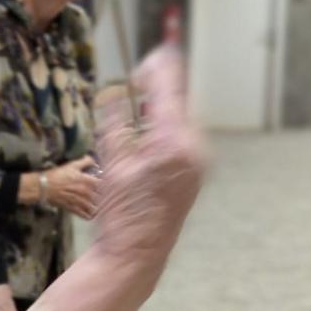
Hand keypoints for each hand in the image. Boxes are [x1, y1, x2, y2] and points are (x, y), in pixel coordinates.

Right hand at [38, 159, 101, 219]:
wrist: (45, 187)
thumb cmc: (59, 174)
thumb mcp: (72, 165)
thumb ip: (85, 162)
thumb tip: (94, 161)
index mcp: (86, 181)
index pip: (101, 184)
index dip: (105, 185)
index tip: (106, 186)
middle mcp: (85, 193)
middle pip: (98, 197)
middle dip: (102, 197)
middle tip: (104, 198)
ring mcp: (79, 202)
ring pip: (92, 207)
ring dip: (96, 207)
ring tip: (98, 208)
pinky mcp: (72, 208)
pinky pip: (83, 214)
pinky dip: (88, 216)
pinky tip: (91, 216)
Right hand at [94, 47, 204, 266]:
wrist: (136, 254)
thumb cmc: (122, 214)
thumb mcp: (112, 163)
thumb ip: (115, 123)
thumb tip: (115, 93)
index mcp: (174, 141)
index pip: (171, 85)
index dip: (159, 63)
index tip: (147, 56)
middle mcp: (194, 148)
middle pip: (180, 99)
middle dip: (160, 87)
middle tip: (138, 81)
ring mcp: (199, 161)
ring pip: (182, 118)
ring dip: (161, 108)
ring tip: (139, 110)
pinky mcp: (195, 172)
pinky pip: (183, 137)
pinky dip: (166, 128)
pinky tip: (147, 137)